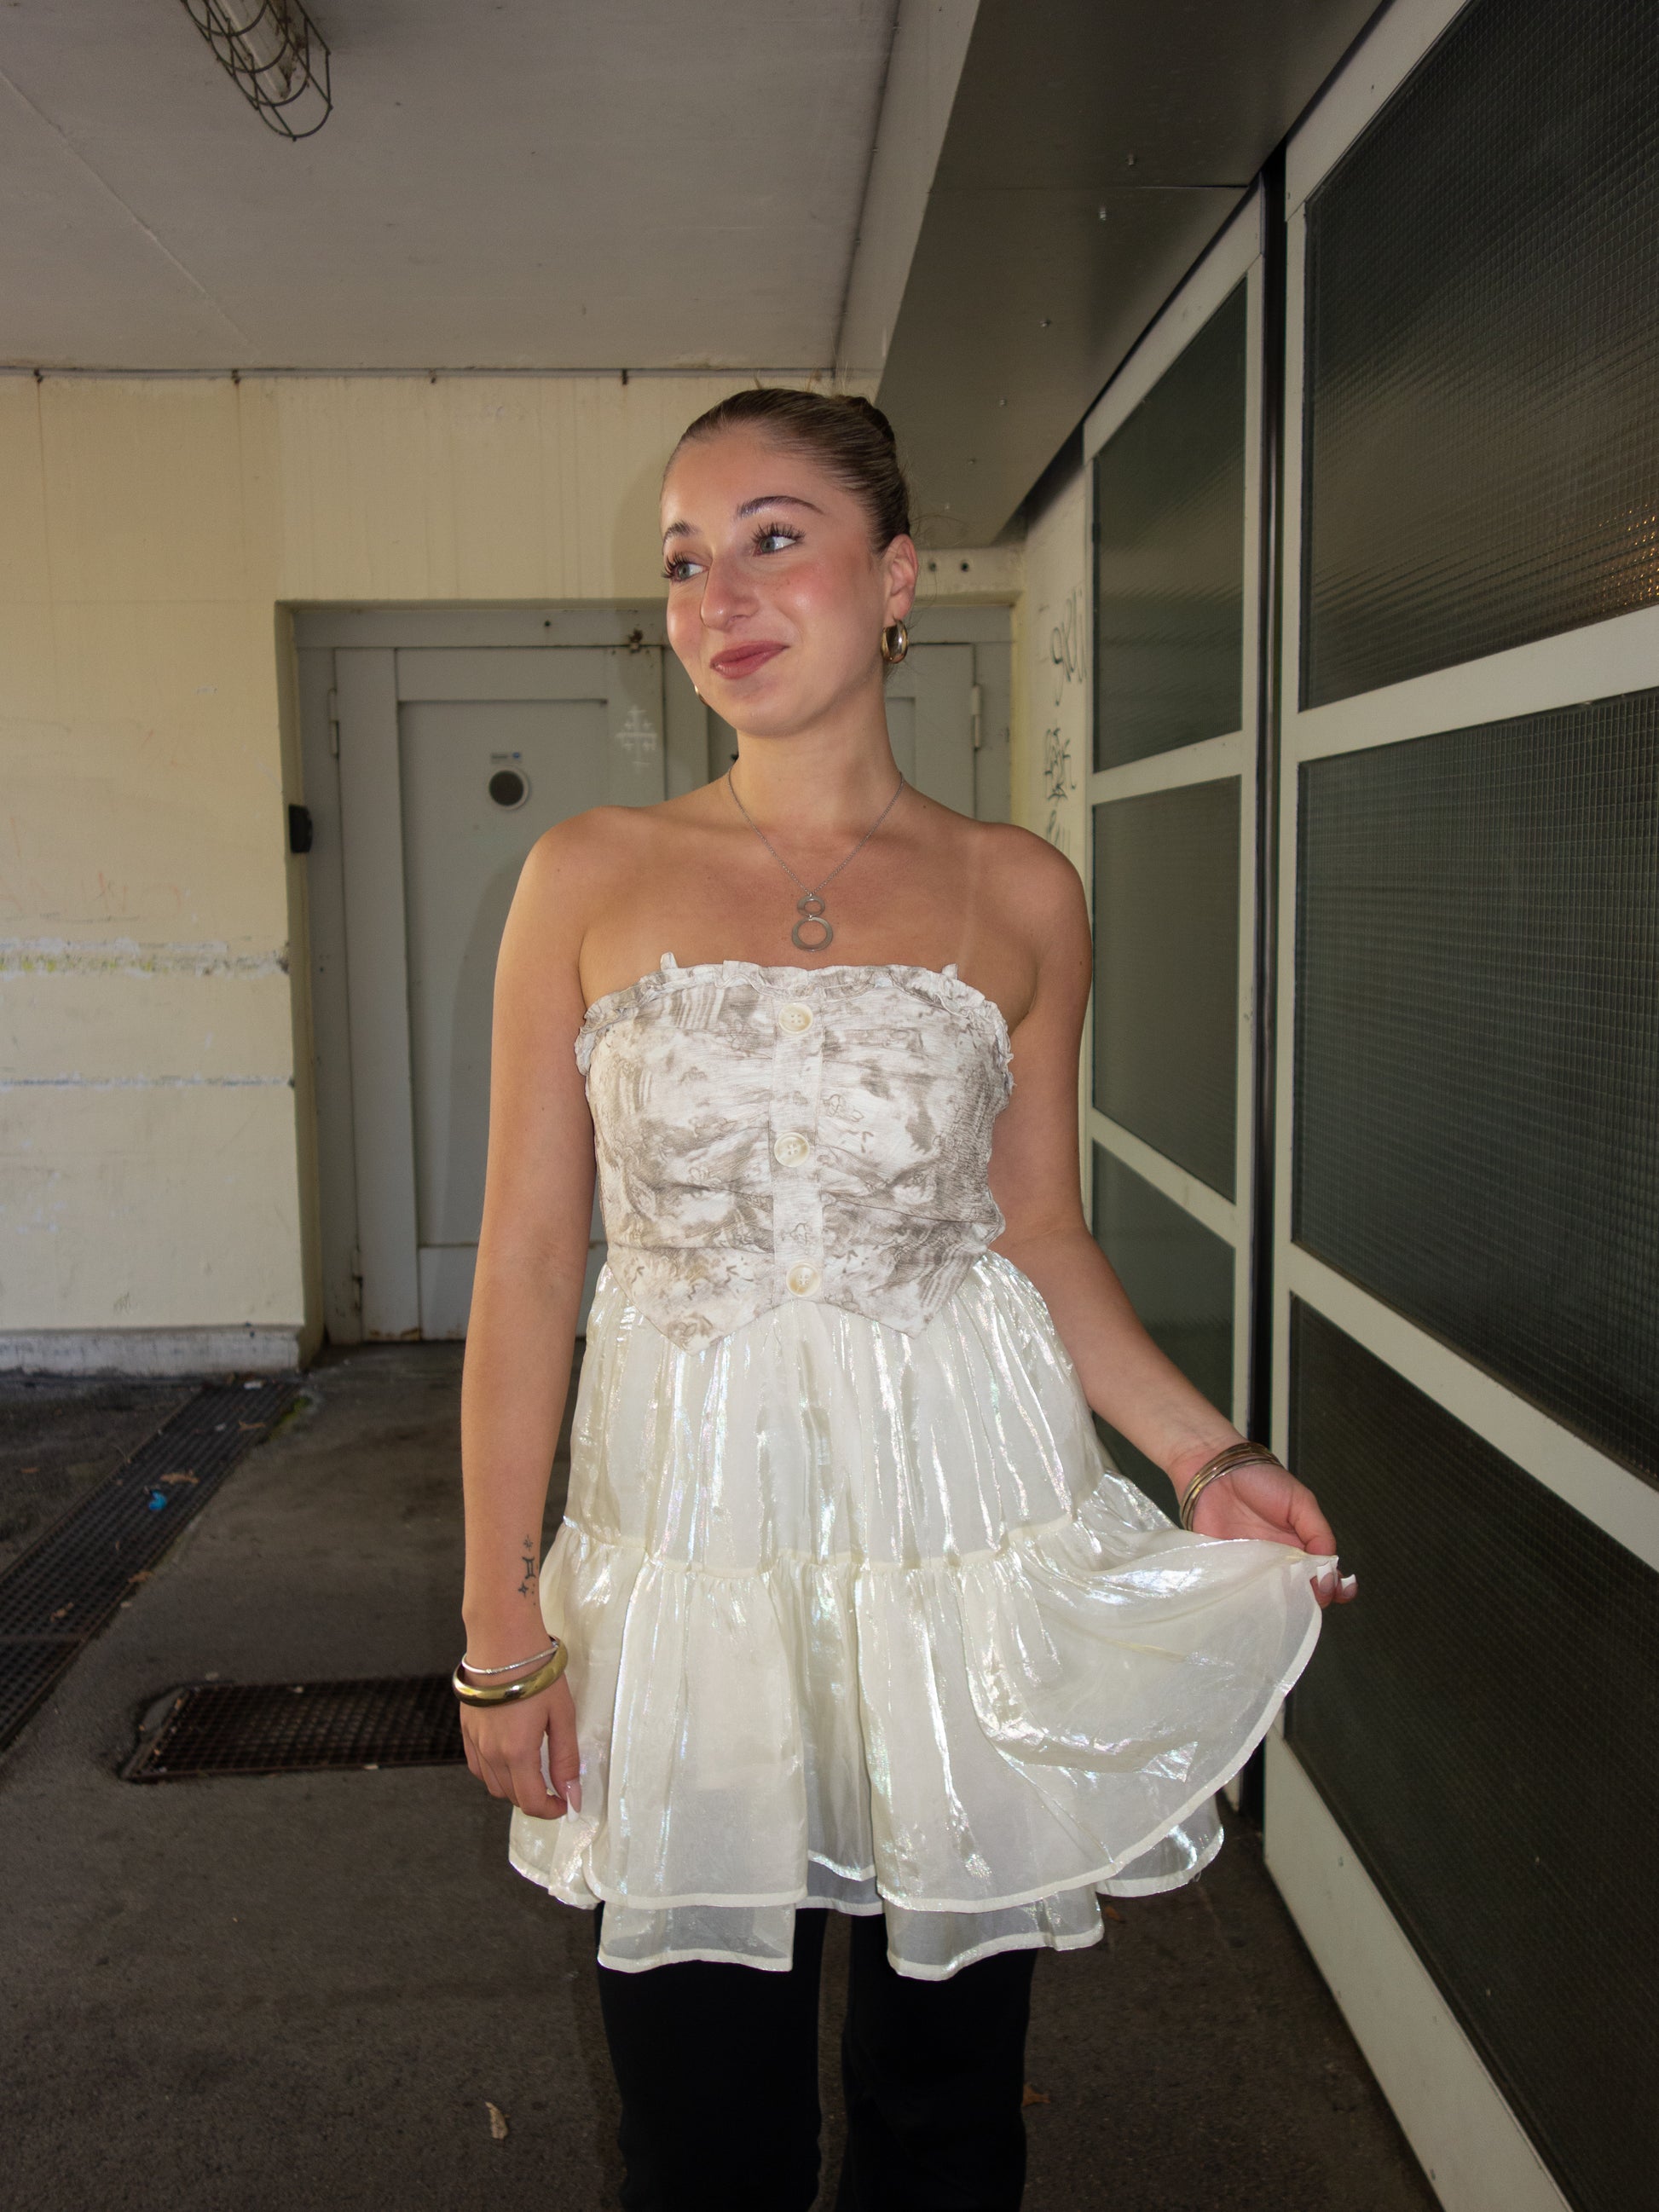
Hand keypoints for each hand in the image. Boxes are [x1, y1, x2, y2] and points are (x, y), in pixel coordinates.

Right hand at [460, 1674, 581, 1816]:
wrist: (503, 1639)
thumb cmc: (536, 1672)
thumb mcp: (562, 1715)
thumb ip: (566, 1759)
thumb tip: (572, 1794)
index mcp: (516, 1753)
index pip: (530, 1802)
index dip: (550, 1810)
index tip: (565, 1802)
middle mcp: (491, 1753)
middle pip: (511, 1796)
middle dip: (535, 1799)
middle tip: (555, 1785)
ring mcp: (475, 1742)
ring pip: (492, 1785)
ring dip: (514, 1788)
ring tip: (534, 1772)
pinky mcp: (467, 1729)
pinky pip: (477, 1766)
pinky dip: (494, 1773)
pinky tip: (509, 1759)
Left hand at [1187, 1459, 1356, 1609]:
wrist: (1215, 1472)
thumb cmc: (1260, 1480)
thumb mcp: (1301, 1501)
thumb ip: (1318, 1533)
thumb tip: (1330, 1567)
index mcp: (1302, 1546)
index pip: (1324, 1573)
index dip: (1335, 1587)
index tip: (1340, 1592)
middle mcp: (1280, 1562)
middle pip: (1300, 1591)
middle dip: (1311, 1601)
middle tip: (1315, 1600)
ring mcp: (1254, 1569)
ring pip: (1273, 1597)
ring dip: (1283, 1605)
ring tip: (1291, 1604)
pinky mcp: (1229, 1570)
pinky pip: (1242, 1592)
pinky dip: (1251, 1601)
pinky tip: (1259, 1604)